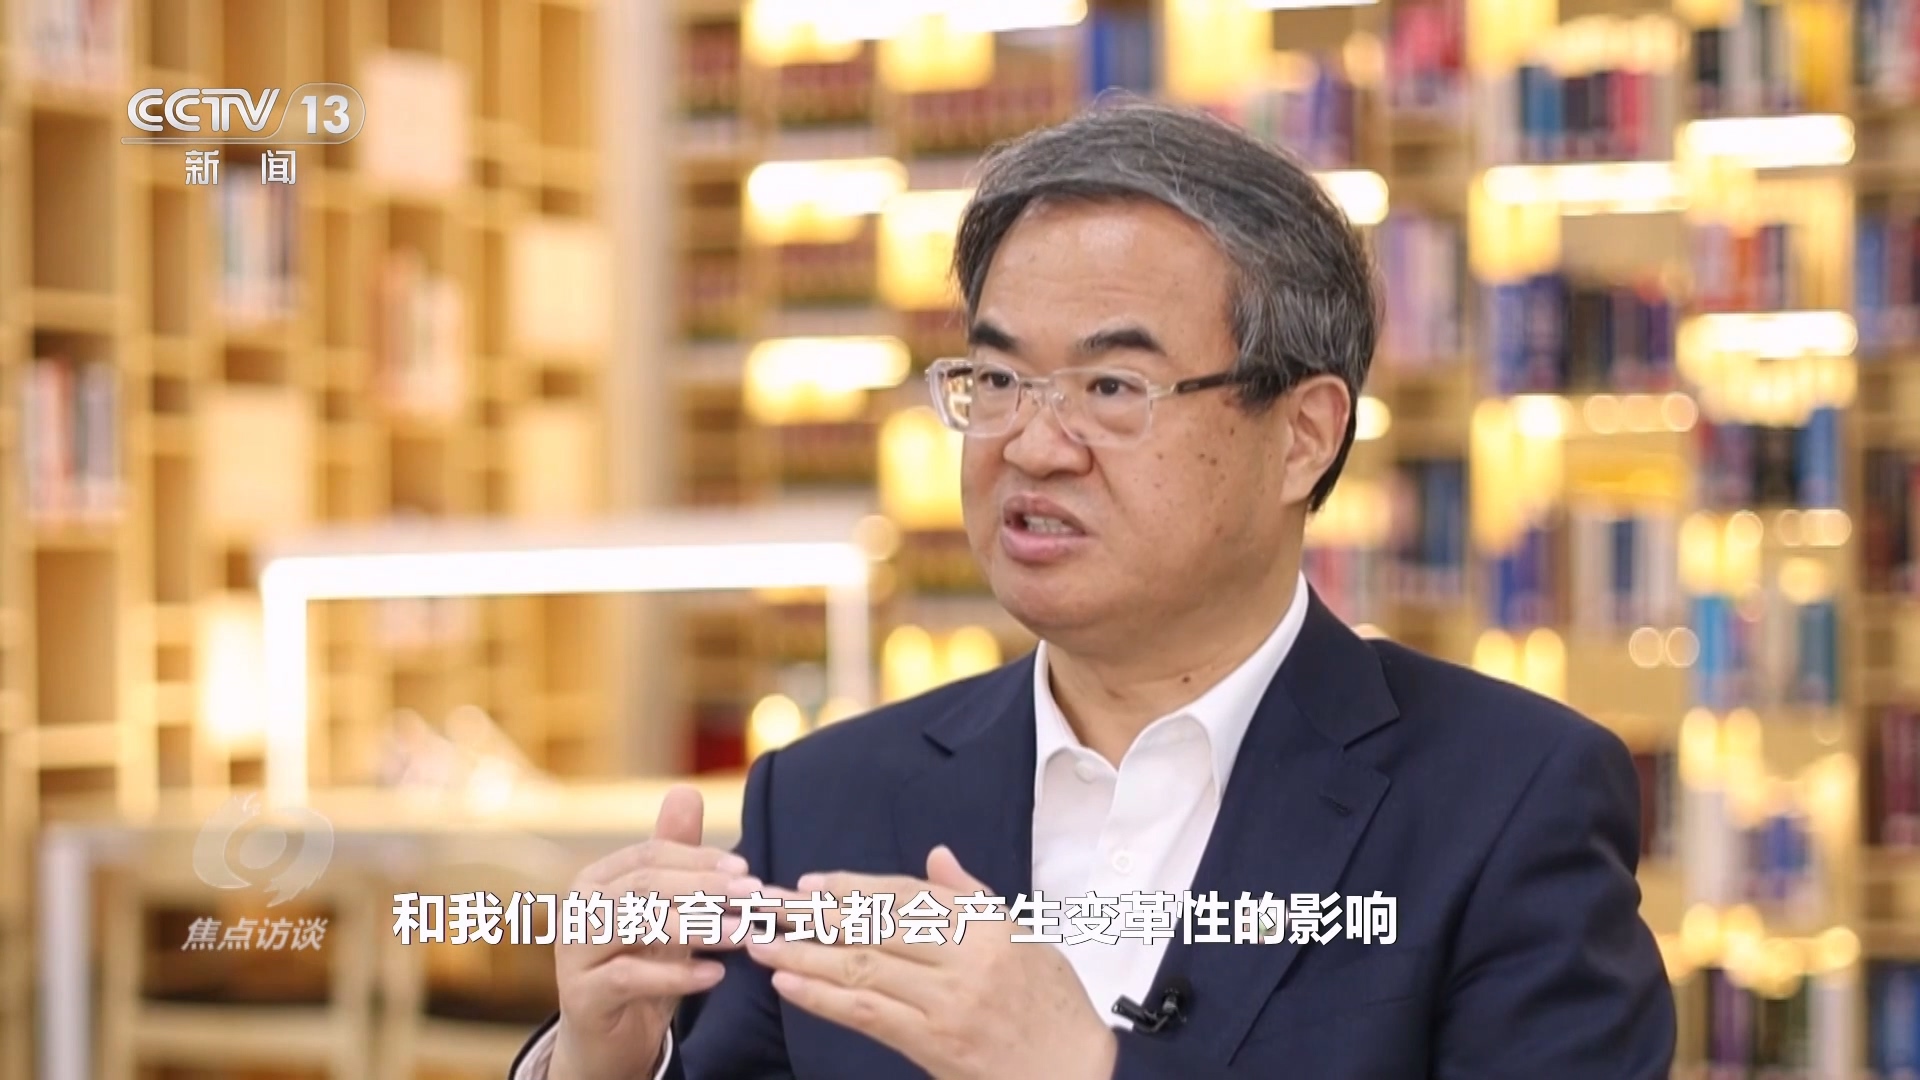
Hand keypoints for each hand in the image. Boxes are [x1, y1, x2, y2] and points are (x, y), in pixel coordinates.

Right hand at [549, 786, 763, 1079]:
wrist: (608, 1039)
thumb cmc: (640, 964)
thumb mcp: (663, 910)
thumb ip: (674, 855)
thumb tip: (686, 790)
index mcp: (596, 880)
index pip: (651, 856)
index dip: (700, 860)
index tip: (747, 872)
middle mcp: (577, 910)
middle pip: (646, 885)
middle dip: (706, 889)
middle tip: (755, 897)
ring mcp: (575, 954)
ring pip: (637, 926)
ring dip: (697, 927)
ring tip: (743, 934)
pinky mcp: (583, 996)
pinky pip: (631, 977)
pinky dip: (676, 976)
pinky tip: (715, 976)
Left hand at [745, 846, 1116, 1079]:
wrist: (1076, 1073)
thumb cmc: (1053, 1005)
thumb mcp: (1025, 937)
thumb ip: (974, 897)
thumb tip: (936, 856)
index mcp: (988, 926)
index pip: (907, 896)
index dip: (854, 887)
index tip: (811, 882)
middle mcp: (967, 958)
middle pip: (876, 927)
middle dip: (814, 914)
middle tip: (766, 904)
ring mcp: (949, 1003)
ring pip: (863, 968)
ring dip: (804, 952)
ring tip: (760, 942)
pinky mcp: (935, 1044)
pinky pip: (868, 1015)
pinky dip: (824, 997)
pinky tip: (790, 983)